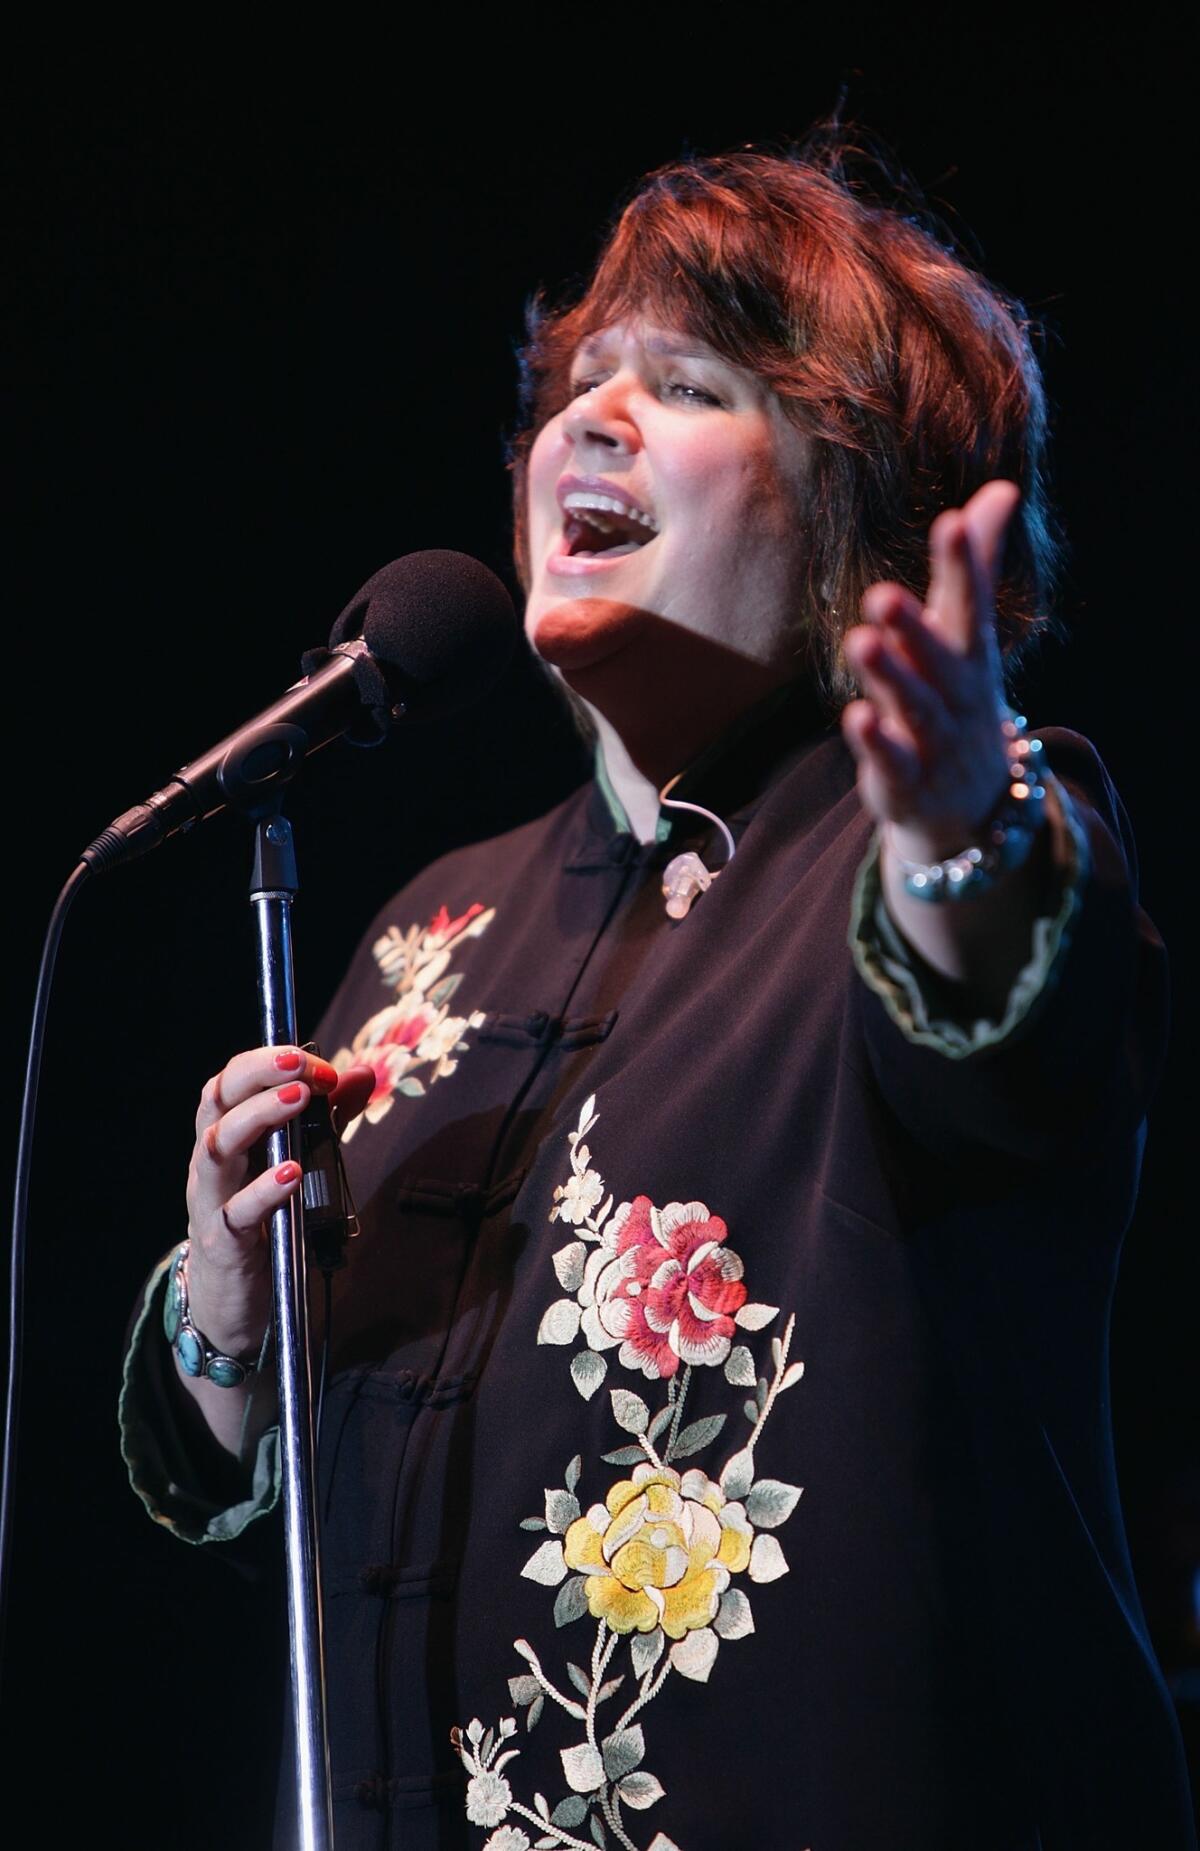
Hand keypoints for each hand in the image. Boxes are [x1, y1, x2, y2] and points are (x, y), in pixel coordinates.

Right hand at [184, 1045, 373, 1360]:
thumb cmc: (262, 1221)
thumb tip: (365, 1074)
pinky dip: (262, 1191)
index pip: (231, 1081)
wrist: (230, 1301)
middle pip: (217, 1103)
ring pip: (217, 1150)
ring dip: (258, 1118)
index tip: (316, 1063)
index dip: (268, 1062)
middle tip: (302, 1067)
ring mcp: (211, 1202)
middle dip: (259, 1075)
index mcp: (225, 1136)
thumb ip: (328, 1120)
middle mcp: (210, 1163)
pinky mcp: (223, 1244)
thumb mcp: (295, 1161)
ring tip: (298, 1101)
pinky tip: (291, 1174)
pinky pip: (235, 1213)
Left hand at [840, 479, 1020, 863]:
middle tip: (883, 594)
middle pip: (936, 659)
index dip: (964, 565)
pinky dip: (875, 743)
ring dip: (888, 677)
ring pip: (912, 706)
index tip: (952, 523)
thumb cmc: (958, 698)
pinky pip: (890, 761)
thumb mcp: (969, 634)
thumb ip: (977, 565)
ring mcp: (932, 740)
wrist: (971, 805)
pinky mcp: (903, 779)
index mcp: (969, 653)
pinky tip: (854, 716)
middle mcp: (954, 694)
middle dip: (914, 628)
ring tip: (860, 640)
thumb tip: (1001, 488)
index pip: (969, 604)